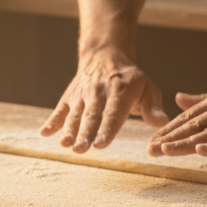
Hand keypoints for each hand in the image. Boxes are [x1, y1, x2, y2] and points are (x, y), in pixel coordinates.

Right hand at [40, 47, 168, 151]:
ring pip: (75, 115)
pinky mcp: (69, 98)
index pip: (113, 114)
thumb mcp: (147, 88)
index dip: (106, 129)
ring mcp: (81, 95)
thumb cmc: (130, 80)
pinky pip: (60, 110)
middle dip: (85, 134)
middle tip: (81, 150)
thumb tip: (162, 123)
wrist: (104, 56)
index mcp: (119, 92)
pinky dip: (52, 121)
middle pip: (91, 117)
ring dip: (69, 130)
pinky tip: (45, 133)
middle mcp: (98, 93)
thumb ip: (153, 107)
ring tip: (65, 144)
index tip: (100, 144)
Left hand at [146, 75, 206, 156]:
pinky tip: (201, 150)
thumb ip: (204, 99)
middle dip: (169, 138)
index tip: (151, 141)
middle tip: (148, 150)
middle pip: (193, 126)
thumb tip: (178, 99)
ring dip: (185, 143)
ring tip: (164, 151)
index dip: (169, 130)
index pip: (188, 118)